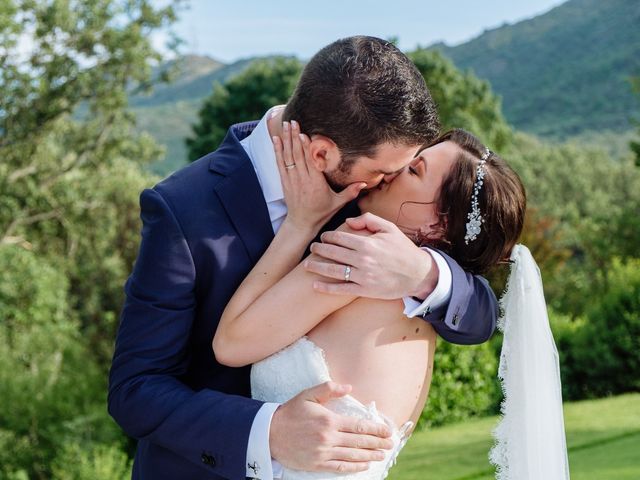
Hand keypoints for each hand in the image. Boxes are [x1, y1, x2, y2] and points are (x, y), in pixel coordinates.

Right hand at [269, 381, 393, 472]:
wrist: (269, 433)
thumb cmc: (290, 412)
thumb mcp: (308, 394)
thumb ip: (329, 389)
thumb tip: (349, 388)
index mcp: (329, 420)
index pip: (358, 426)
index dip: (376, 429)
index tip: (387, 430)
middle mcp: (328, 438)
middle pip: (359, 442)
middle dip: (377, 443)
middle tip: (391, 443)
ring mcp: (323, 453)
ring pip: (352, 456)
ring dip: (370, 456)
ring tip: (382, 455)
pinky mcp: (317, 464)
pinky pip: (340, 468)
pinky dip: (354, 467)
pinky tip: (365, 466)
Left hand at [273, 120, 365, 233]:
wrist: (301, 223)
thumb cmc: (321, 212)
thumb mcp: (338, 203)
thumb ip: (350, 192)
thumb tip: (365, 183)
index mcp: (316, 184)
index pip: (310, 162)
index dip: (306, 148)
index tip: (304, 134)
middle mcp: (302, 180)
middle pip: (298, 155)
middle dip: (295, 137)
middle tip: (293, 122)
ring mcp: (292, 180)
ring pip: (288, 157)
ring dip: (286, 140)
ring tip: (286, 125)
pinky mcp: (285, 182)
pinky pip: (280, 164)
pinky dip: (278, 151)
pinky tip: (277, 140)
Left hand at [305, 213, 438, 298]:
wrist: (418, 274)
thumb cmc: (403, 249)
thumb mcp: (389, 228)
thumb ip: (368, 220)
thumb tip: (348, 221)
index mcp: (367, 243)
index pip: (340, 238)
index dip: (328, 237)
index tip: (323, 237)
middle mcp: (363, 259)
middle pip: (333, 253)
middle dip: (319, 250)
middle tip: (312, 248)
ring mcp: (363, 276)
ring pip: (334, 271)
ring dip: (317, 267)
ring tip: (307, 265)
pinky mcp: (365, 290)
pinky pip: (341, 289)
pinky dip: (327, 288)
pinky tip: (315, 285)